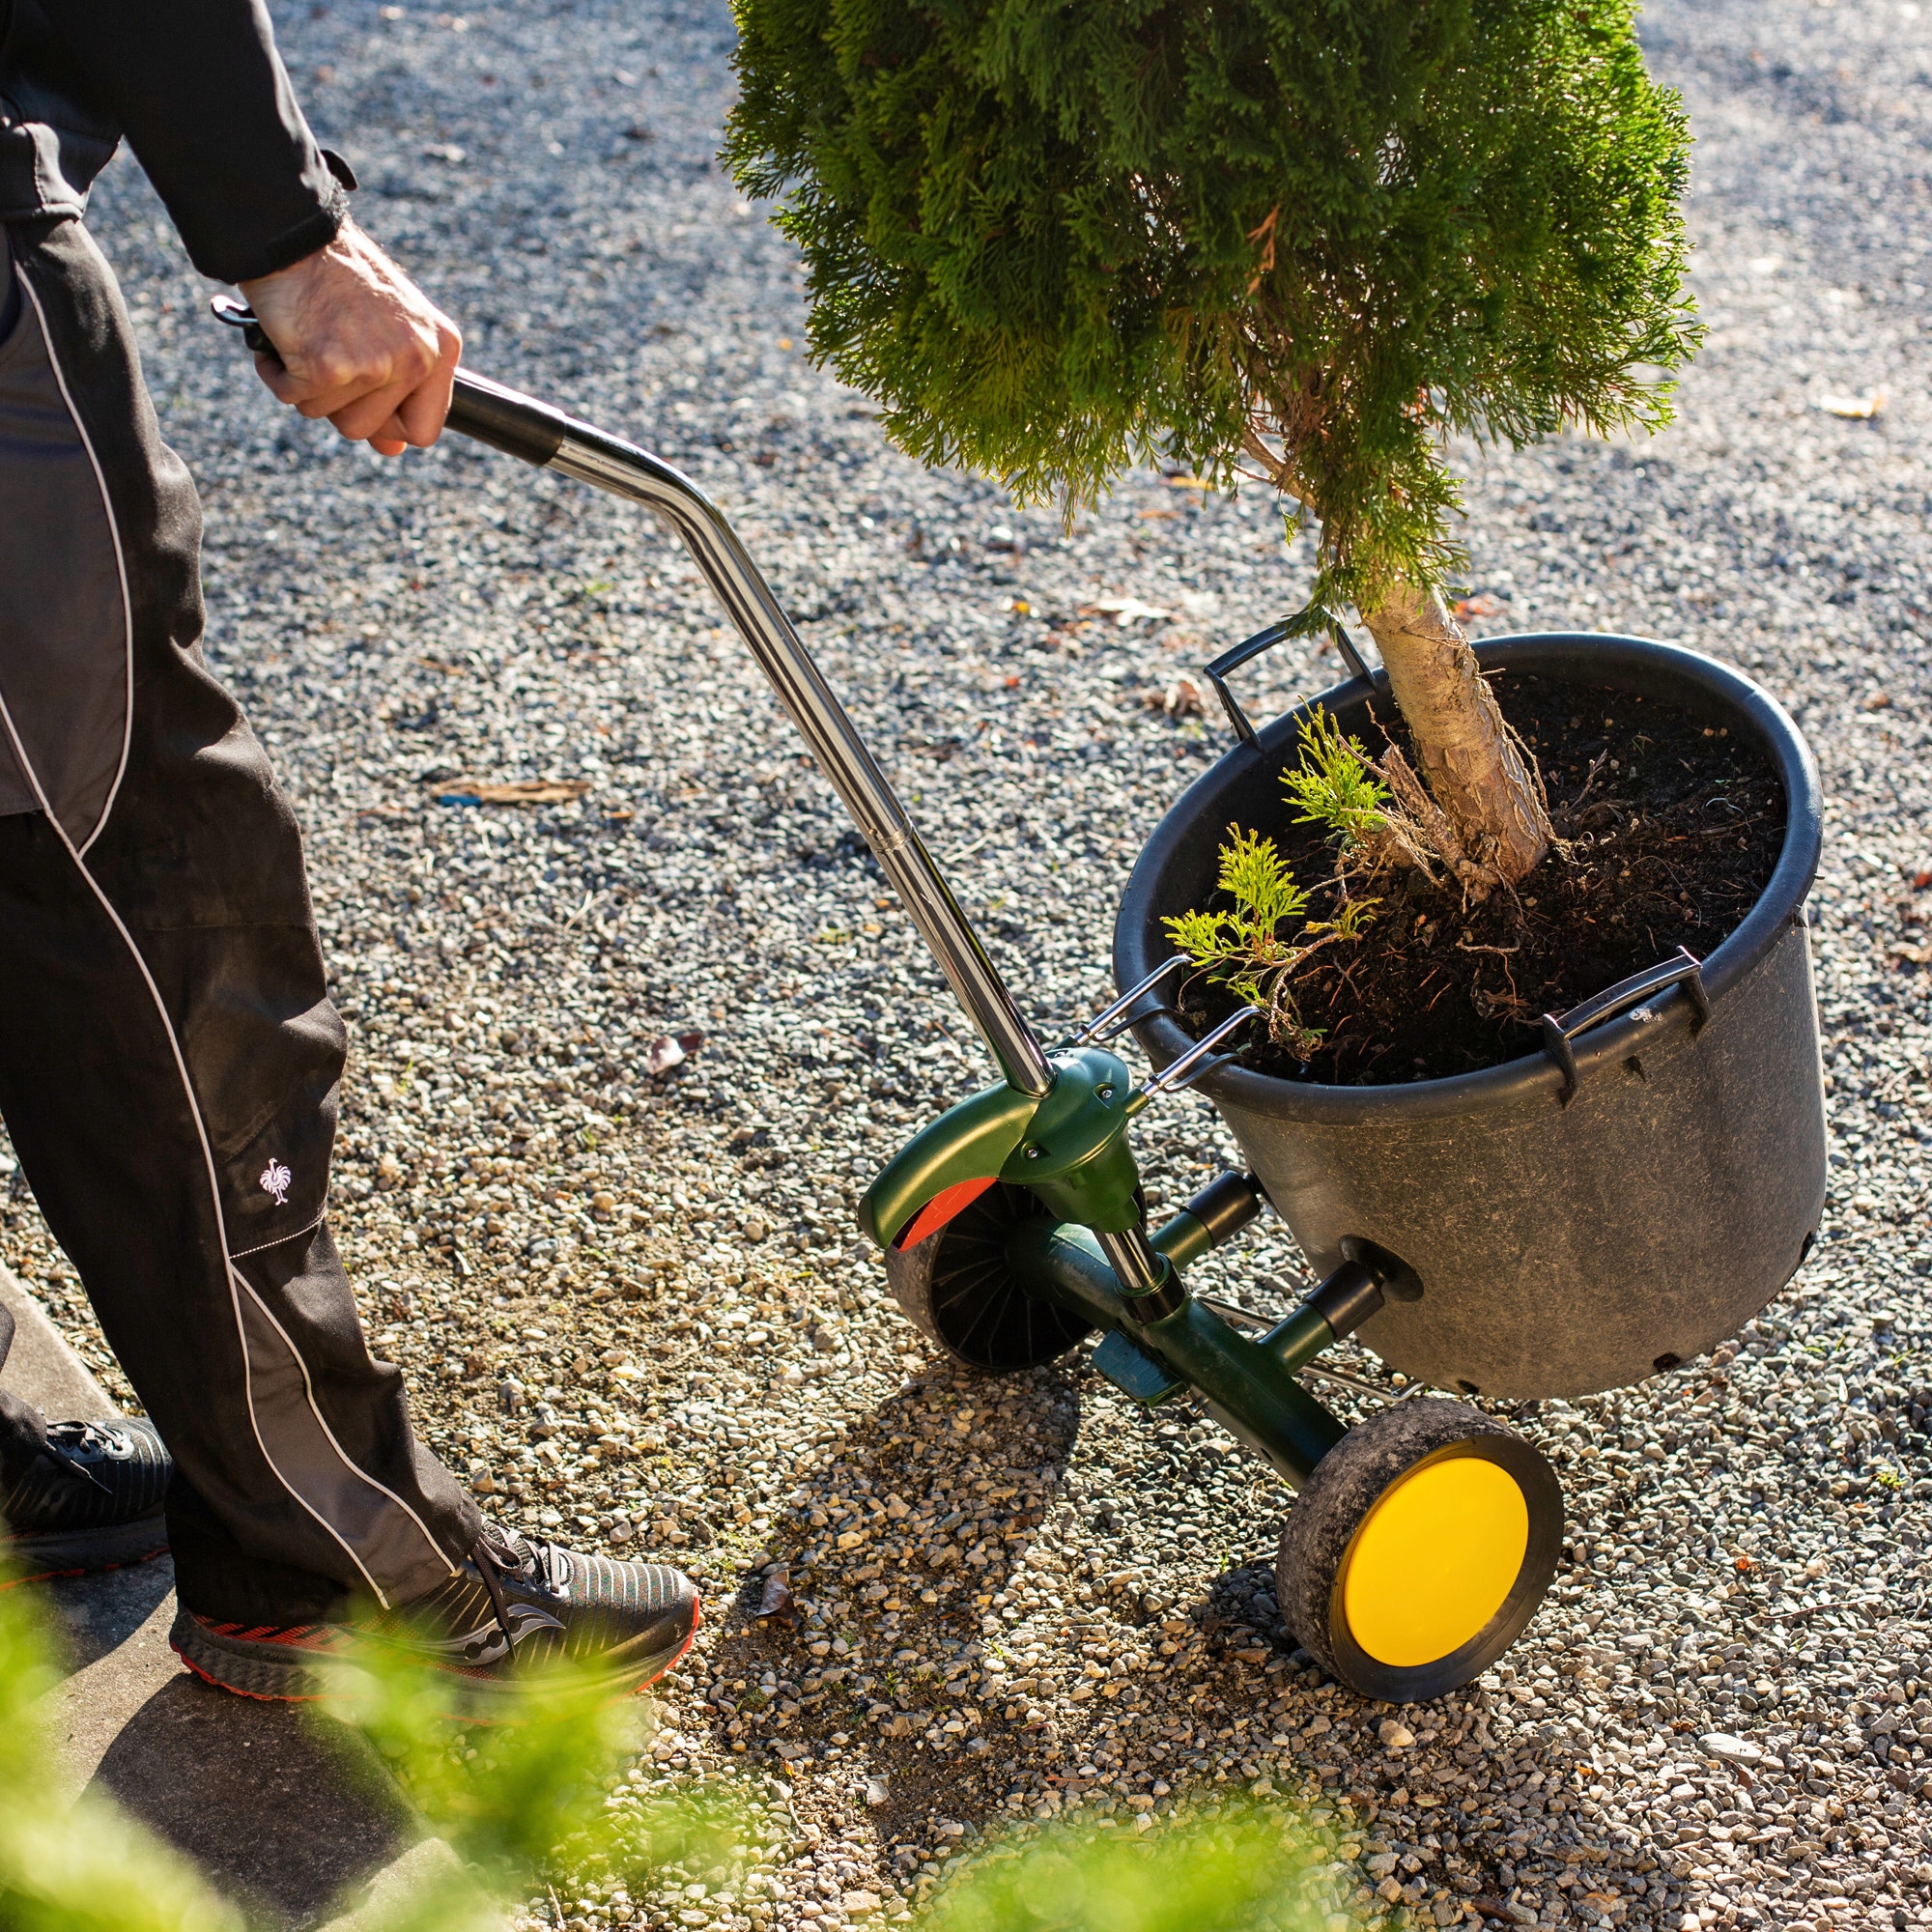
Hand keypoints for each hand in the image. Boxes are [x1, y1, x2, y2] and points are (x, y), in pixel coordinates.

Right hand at [237, 221, 460, 456]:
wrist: (294, 233)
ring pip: (328, 417)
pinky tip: (284, 336)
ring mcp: (373, 364)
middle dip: (338, 402)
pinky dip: (277, 374)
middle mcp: (415, 357)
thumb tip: (393, 450)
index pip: (425, 430)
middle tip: (328, 353)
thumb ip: (399, 389)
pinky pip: (293, 398)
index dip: (389, 424)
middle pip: (369, 430)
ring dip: (307, 386)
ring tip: (308, 338)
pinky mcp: (327, 366)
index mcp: (440, 348)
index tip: (367, 398)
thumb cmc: (340, 277)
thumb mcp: (389, 327)